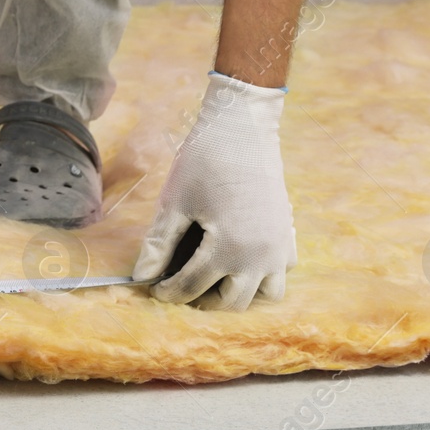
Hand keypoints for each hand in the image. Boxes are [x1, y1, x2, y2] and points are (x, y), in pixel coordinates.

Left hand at [133, 71, 295, 310]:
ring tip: (214, 279)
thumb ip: (158, 244)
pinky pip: (281, 271)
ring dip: (239, 294)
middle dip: (203, 300)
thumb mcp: (175, 202)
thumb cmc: (204, 161)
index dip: (169, 292)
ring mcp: (279, 246)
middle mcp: (260, 255)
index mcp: (229, 248)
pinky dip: (263, 275)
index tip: (155, 290)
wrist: (243, 126)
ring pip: (265, 294)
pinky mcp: (287, 233)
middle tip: (182, 287)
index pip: (193, 286)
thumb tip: (141, 277)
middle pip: (231, 302)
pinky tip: (240, 260)